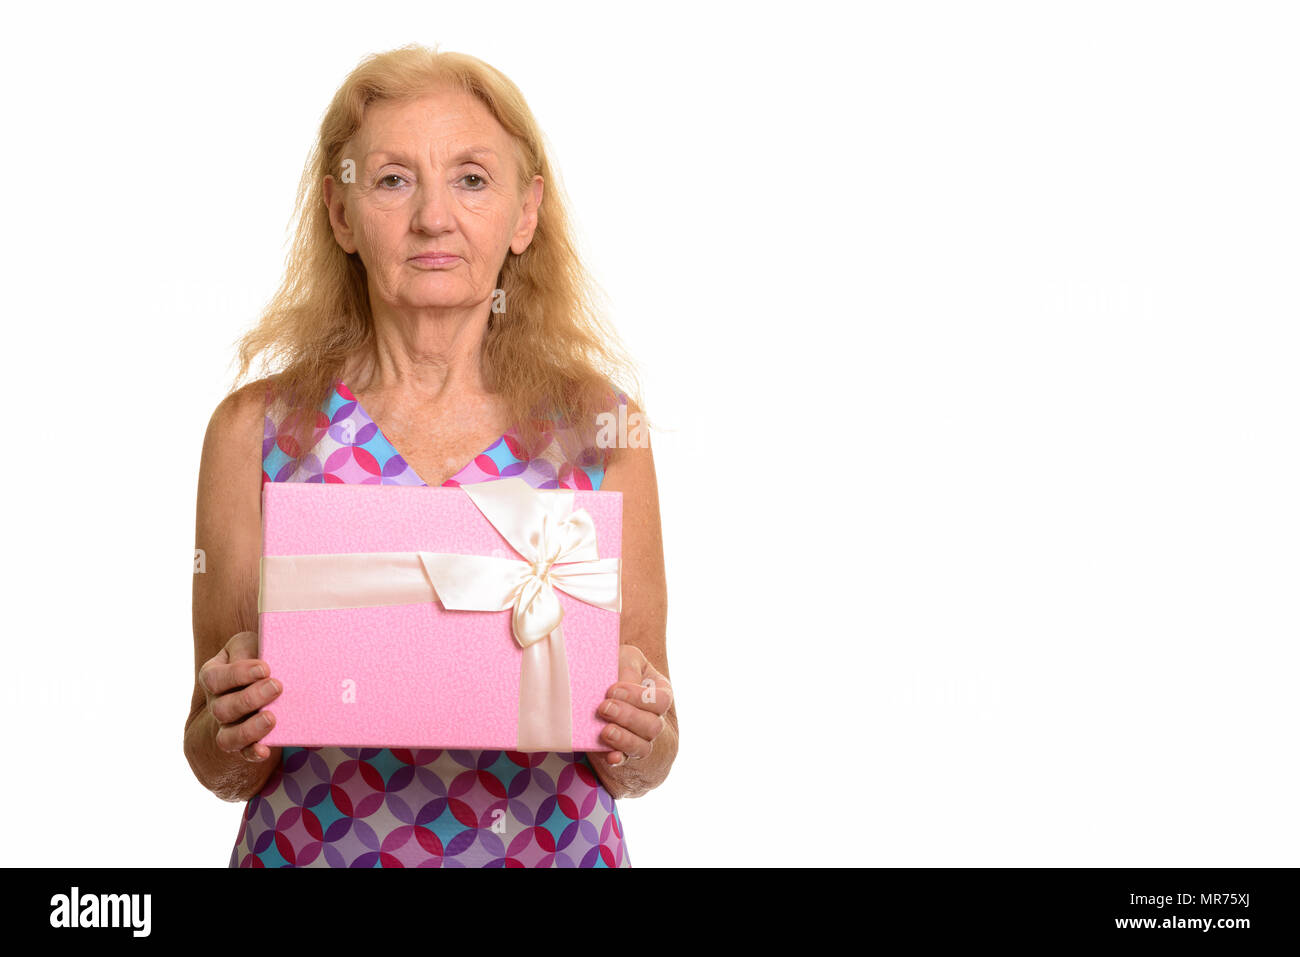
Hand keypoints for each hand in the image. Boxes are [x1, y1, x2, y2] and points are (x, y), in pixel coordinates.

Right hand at [198, 630, 282, 762]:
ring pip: (227, 737)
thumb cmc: (258, 655)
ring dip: (249, 729)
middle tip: (276, 686)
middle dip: (250, 699)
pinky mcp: (244, 742)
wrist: (269, 677)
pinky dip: (252, 753)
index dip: (237, 675)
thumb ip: (249, 650)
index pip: (215, 678)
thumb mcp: (251, 644)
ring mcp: (227, 726)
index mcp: (214, 676)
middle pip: (221, 709)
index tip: (264, 668)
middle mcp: (216, 703)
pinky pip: (243, 753)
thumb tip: (258, 664)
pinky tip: (264, 750)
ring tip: (272, 718)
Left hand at [590, 644, 672, 768]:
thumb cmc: (617, 667)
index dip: (639, 698)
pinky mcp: (622, 750)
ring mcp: (640, 738)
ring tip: (605, 731)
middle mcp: (655, 718)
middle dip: (628, 717)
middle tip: (604, 707)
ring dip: (624, 739)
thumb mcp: (625, 658)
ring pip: (643, 747)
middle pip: (653, 726)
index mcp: (660, 693)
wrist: (597, 686)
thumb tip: (624, 686)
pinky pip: (625, 760)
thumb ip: (628, 668)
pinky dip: (618, 759)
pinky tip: (611, 756)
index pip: (661, 700)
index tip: (613, 689)